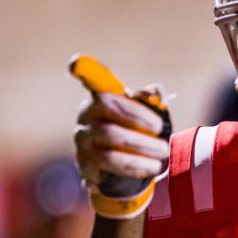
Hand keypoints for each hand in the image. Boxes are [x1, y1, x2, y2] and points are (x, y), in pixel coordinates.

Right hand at [71, 56, 170, 218]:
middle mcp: (87, 114)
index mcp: (103, 97)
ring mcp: (83, 139)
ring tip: (163, 152)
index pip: (92, 79)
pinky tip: (151, 167)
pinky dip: (136, 163)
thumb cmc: (139, 137)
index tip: (75, 63)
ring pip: (111, 135)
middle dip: (140, 117)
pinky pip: (110, 161)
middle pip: (108, 106)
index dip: (85, 69)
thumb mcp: (151, 118)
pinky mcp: (85, 163)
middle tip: (162, 130)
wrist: (126, 174)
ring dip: (143, 144)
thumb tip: (155, 94)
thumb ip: (153, 103)